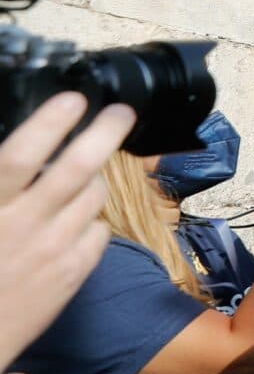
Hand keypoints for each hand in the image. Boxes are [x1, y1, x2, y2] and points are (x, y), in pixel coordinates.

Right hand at [0, 93, 134, 365]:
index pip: (20, 157)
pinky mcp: (73, 273)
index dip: (49, 125)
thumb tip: (23, 157)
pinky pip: (98, 231)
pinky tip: (73, 221)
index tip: (72, 99)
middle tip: (121, 112)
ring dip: (94, 179)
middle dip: (105, 133)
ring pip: (93, 196)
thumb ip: (1, 184)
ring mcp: (53, 251)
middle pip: (76, 169)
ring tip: (82, 175)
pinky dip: (91, 219)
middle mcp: (23, 226)